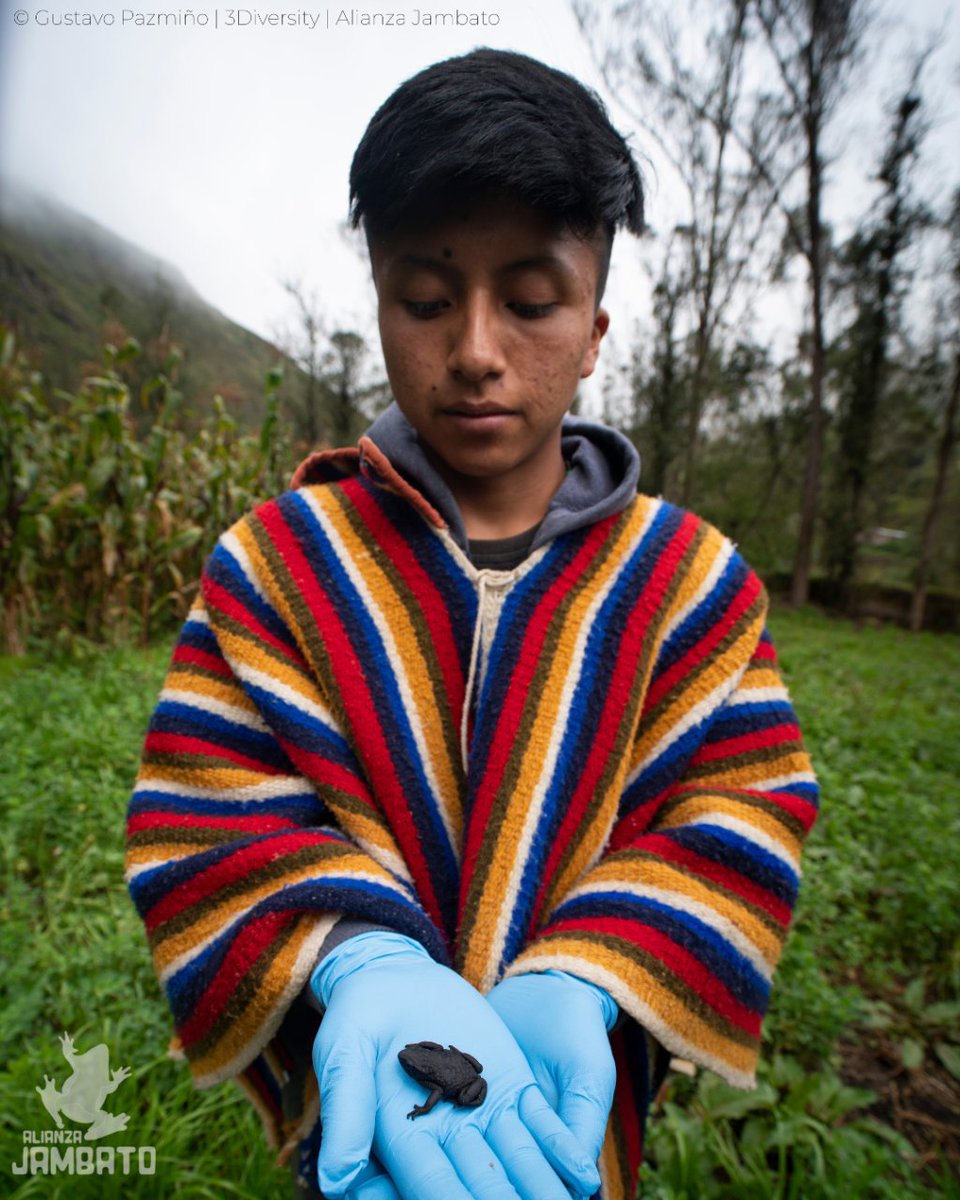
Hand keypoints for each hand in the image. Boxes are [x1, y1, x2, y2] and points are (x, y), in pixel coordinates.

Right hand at [310, 932, 601, 1199]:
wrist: (395, 979)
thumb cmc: (357, 1018)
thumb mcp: (343, 1053)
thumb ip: (346, 1110)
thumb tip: (336, 1178)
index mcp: (401, 1142)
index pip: (429, 1186)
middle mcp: (446, 1139)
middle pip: (481, 1186)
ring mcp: (481, 1115)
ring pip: (517, 1163)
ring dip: (540, 1189)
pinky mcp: (510, 1091)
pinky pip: (539, 1126)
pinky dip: (560, 1149)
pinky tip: (584, 1173)